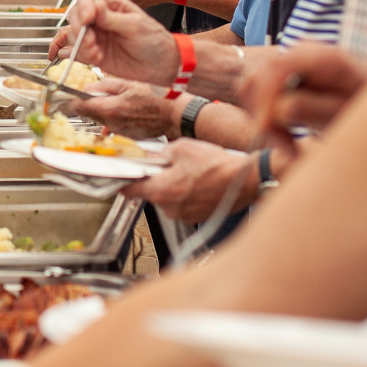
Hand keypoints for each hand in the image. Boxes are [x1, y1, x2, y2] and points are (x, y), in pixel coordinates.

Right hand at [50, 0, 177, 83]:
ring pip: (73, 34)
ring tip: (96, 54)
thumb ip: (113, 18)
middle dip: (79, 28)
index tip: (88, 19)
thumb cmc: (154, 41)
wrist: (160, 67)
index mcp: (113, 5)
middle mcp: (101, 18)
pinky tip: (92, 58)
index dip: (84, 5)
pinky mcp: (93, 52)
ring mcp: (96, 35)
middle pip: (76, 15)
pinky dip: (78, 55)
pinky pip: (75, 50)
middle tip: (91, 41)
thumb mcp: (135, 26)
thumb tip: (96, 5)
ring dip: (80, 44)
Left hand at [69, 79, 176, 139]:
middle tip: (95, 95)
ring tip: (117, 101)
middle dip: (89, 105)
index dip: (73, 101)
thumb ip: (105, 86)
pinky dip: (114, 118)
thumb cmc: (157, 98)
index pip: (80, 107)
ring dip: (103, 111)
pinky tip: (125, 110)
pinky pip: (112, 126)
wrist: (174, 115)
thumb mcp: (129, 83)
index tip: (70, 96)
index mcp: (111, 108)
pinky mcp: (126, 136)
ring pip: (101, 120)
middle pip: (89, 115)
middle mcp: (113, 123)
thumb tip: (88, 87)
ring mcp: (119, 131)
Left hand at [124, 139, 260, 220]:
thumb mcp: (182, 148)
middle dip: (158, 179)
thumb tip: (148, 156)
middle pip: (152, 193)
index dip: (124, 180)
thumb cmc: (217, 165)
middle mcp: (170, 208)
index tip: (120, 175)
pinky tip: (201, 181)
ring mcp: (184, 215)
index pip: (130, 190)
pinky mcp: (196, 217)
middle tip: (170, 165)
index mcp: (162, 191)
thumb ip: (159, 154)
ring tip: (192, 173)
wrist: (245, 180)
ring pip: (169, 198)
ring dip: (175, 186)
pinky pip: (184, 204)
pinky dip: (188, 194)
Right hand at [240, 43, 366, 155]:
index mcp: (323, 57)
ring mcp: (291, 60)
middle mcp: (303, 52)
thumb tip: (280, 108)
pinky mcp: (284, 74)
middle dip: (265, 116)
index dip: (265, 99)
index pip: (276, 68)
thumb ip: (315, 110)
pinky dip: (266, 119)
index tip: (265, 129)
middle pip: (261, 78)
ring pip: (255, 88)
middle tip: (287, 149)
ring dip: (265, 121)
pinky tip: (286, 138)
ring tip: (290, 147)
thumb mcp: (347, 113)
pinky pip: (260, 95)